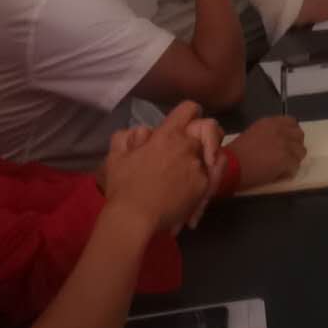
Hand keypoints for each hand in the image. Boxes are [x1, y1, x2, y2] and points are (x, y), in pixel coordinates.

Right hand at [100, 103, 211, 232]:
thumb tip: (142, 133)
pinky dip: (200, 183)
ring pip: (210, 155)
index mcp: (168, 135)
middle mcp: (188, 147)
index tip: (185, 124)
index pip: (189, 109)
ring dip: (200, 161)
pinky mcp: (204, 186)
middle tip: (184, 153)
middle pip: (206, 131)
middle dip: (197, 139)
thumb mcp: (116, 156)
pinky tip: (184, 194)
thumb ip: (128, 137)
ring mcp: (198, 167)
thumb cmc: (123, 185)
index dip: (188, 114)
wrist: (134, 218)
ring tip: (183, 177)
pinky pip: (209, 177)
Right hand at [227, 115, 307, 189]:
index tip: (287, 142)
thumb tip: (281, 143)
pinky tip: (279, 174)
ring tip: (282, 166)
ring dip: (294, 159)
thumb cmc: (236, 154)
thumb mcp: (253, 134)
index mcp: (270, 122)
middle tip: (287, 156)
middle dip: (295, 145)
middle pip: (299, 136)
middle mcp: (280, 130)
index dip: (291, 134)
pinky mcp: (286, 158)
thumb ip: (269, 134)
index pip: (292, 122)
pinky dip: (289, 172)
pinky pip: (296, 166)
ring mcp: (284, 144)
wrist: (229, 166)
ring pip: (301, 152)